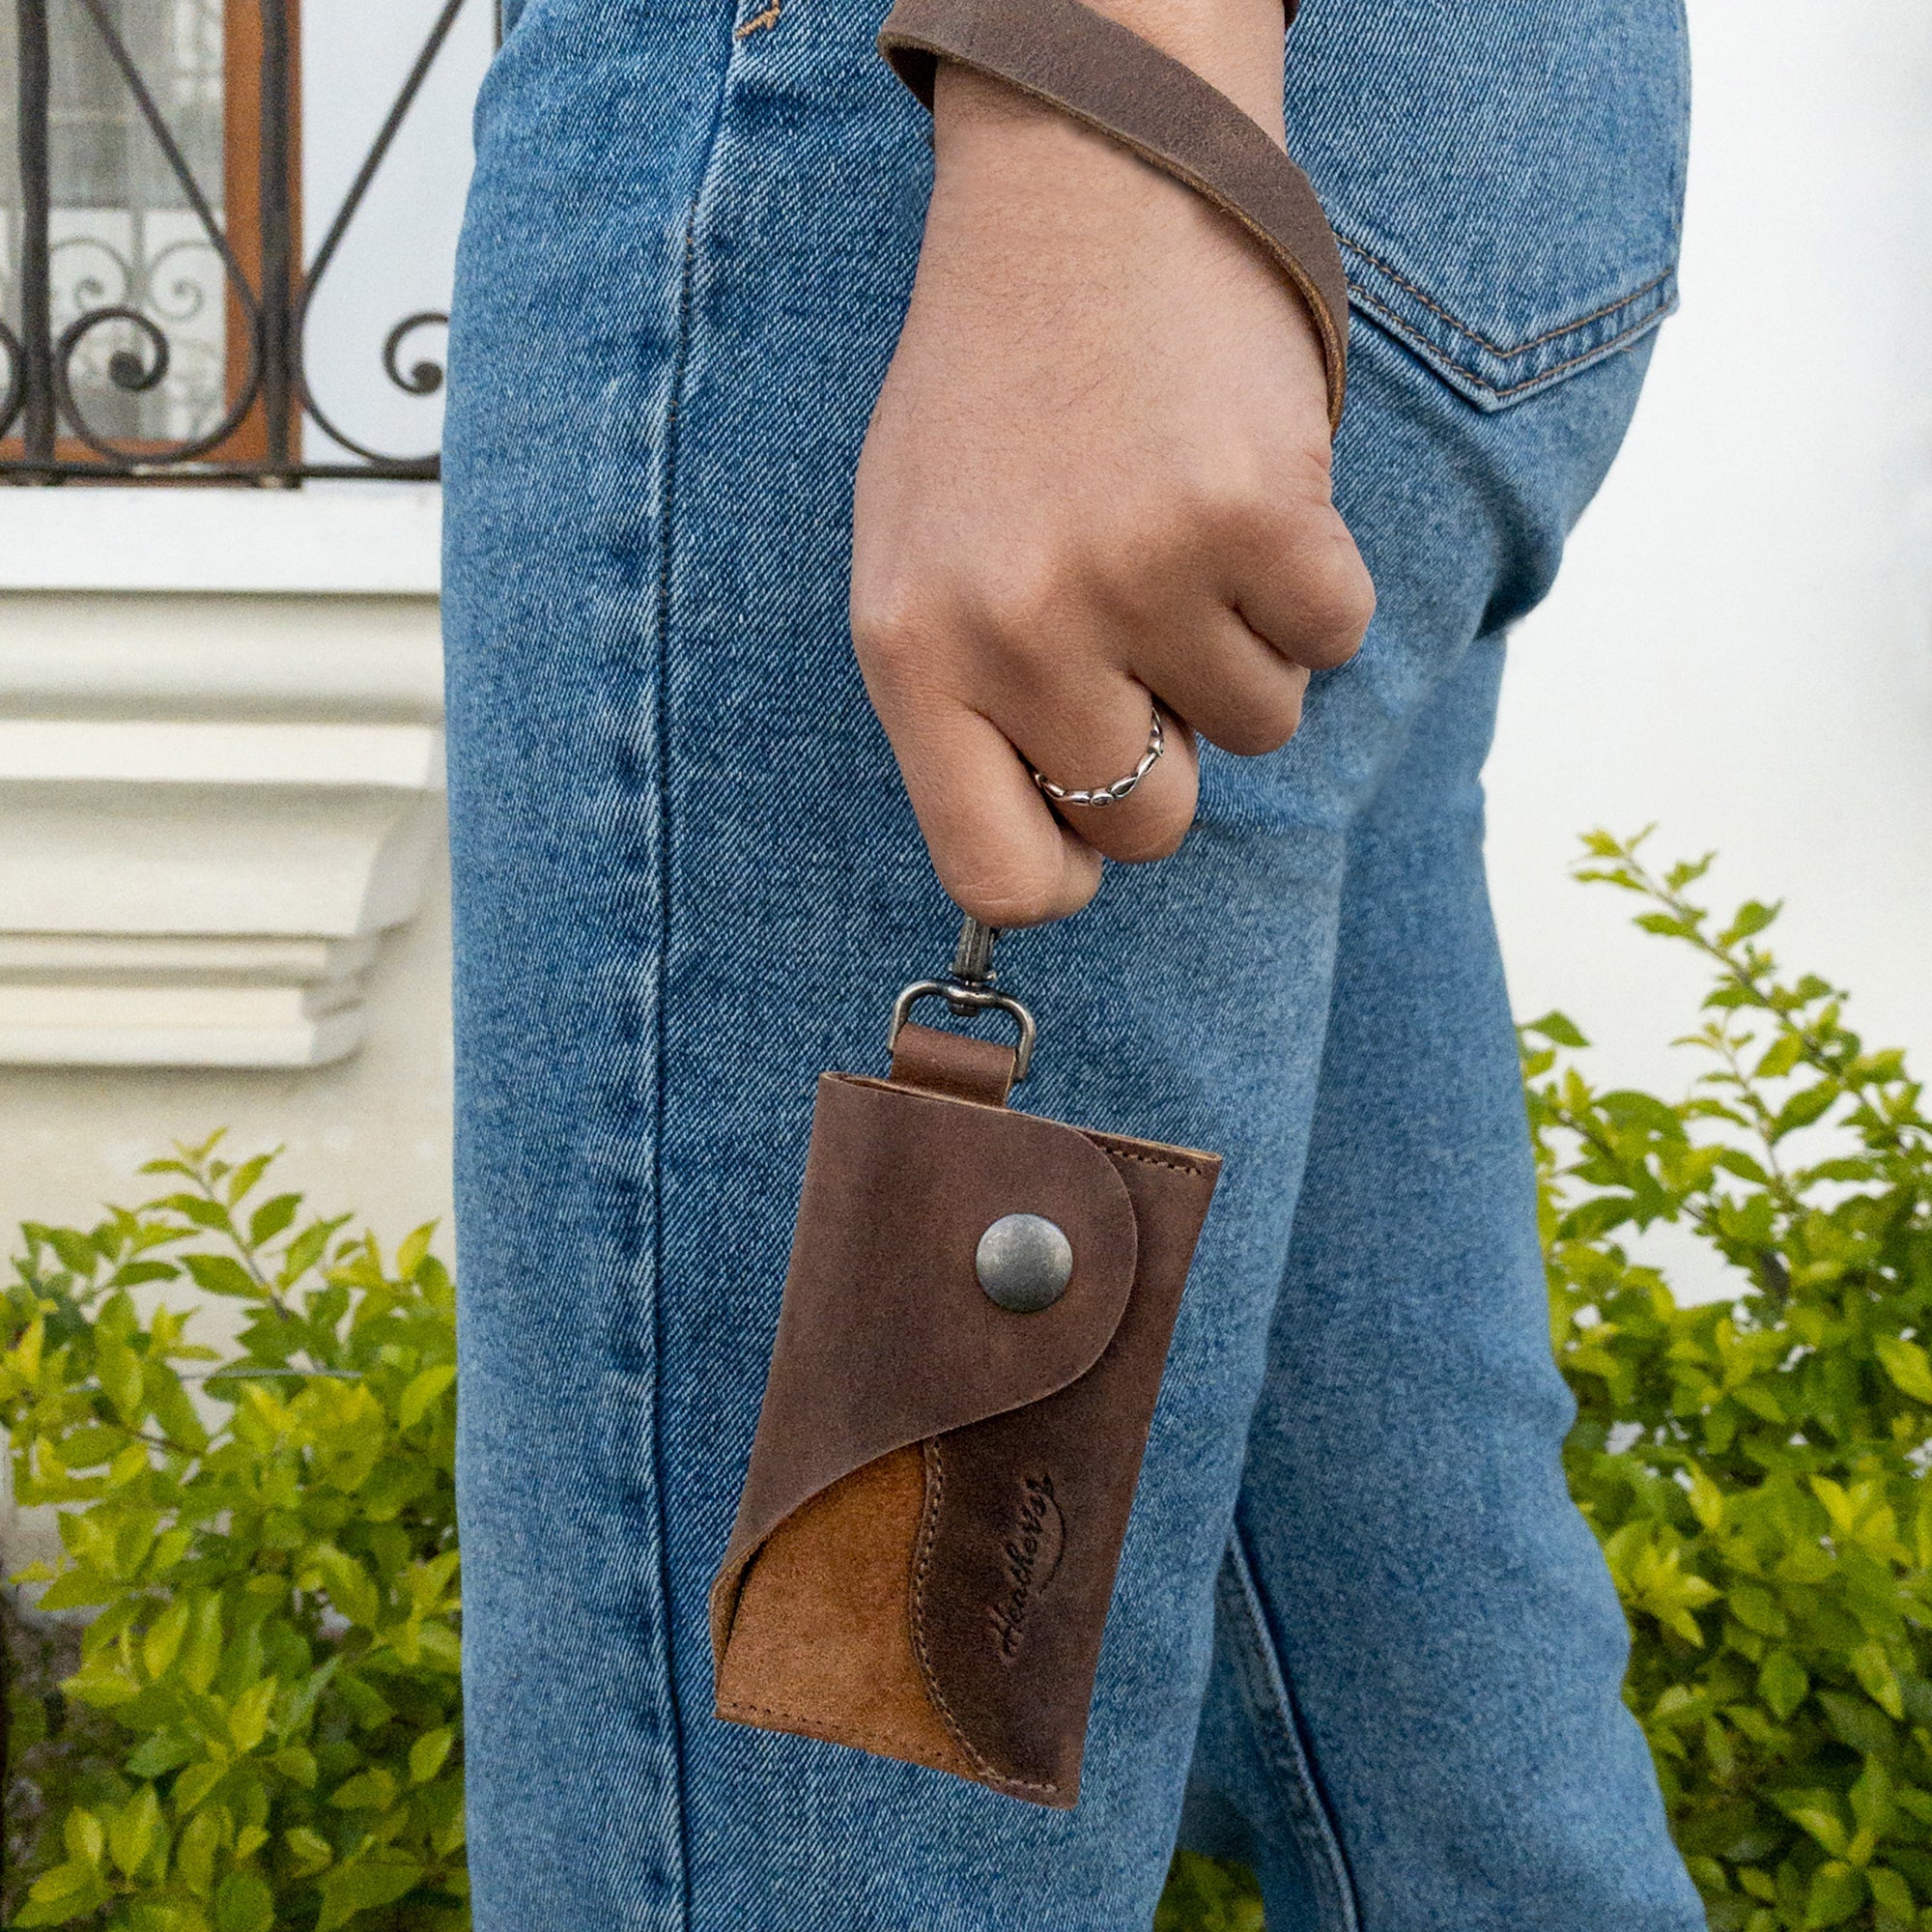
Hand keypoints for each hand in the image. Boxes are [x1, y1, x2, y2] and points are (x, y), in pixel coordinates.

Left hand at [850, 38, 1373, 927]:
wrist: (1077, 201)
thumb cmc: (993, 404)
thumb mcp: (918, 562)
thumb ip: (966, 713)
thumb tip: (1058, 858)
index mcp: (910, 656)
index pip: (996, 877)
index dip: (1064, 873)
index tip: (1090, 829)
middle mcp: (1014, 631)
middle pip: (1147, 823)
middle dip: (1170, 752)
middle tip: (1146, 634)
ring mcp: (1136, 574)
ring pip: (1258, 729)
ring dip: (1241, 649)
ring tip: (1179, 531)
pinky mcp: (1255, 514)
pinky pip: (1333, 639)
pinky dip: (1313, 585)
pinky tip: (1248, 495)